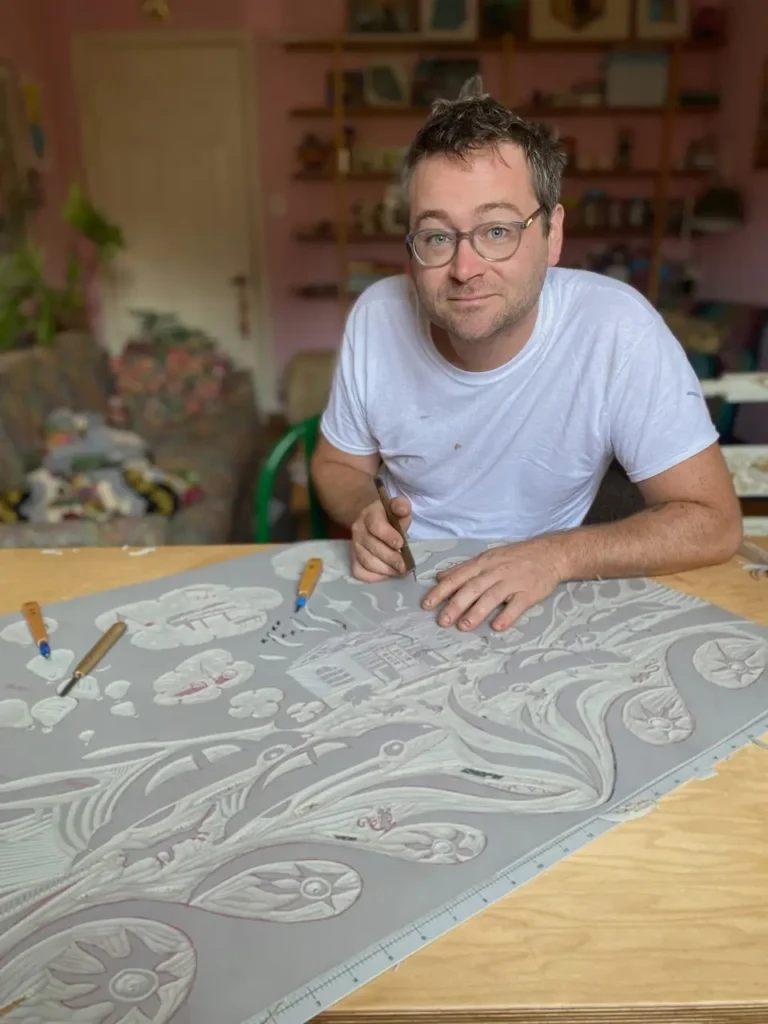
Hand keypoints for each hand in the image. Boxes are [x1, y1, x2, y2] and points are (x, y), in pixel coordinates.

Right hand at [350, 494, 412, 582]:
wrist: (370, 520)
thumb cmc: (389, 517)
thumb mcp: (397, 508)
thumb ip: (402, 507)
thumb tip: (403, 509)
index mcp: (370, 514)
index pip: (376, 526)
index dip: (389, 537)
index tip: (400, 544)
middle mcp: (358, 530)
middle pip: (373, 547)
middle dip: (391, 558)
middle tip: (404, 566)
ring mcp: (354, 545)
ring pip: (367, 561)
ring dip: (385, 569)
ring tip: (399, 571)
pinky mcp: (353, 558)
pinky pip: (360, 572)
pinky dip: (373, 576)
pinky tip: (386, 574)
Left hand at [421, 538, 564, 631]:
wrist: (550, 554)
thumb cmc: (515, 557)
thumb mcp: (487, 557)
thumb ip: (463, 569)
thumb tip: (440, 577)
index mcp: (483, 563)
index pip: (458, 577)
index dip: (441, 591)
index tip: (427, 604)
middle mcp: (495, 571)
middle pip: (472, 588)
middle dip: (455, 604)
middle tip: (442, 621)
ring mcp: (513, 582)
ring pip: (492, 596)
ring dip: (476, 612)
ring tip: (464, 626)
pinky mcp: (529, 592)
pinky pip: (517, 605)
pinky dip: (507, 615)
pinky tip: (497, 626)